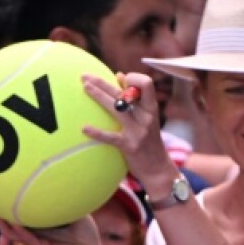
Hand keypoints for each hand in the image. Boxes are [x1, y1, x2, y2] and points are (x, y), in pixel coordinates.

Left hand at [81, 71, 178, 192]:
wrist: (158, 169)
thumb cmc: (150, 141)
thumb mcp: (148, 118)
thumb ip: (136, 98)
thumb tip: (119, 75)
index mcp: (151, 108)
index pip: (146, 84)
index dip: (133, 78)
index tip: (119, 78)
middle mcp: (147, 117)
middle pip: (124, 93)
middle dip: (103, 82)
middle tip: (85, 77)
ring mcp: (139, 131)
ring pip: (116, 108)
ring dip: (99, 95)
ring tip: (85, 88)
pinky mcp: (130, 146)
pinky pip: (110, 137)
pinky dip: (97, 132)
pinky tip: (84, 129)